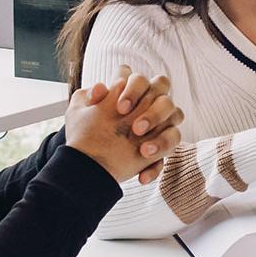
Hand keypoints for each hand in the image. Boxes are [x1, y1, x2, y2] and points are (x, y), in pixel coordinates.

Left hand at [65, 69, 182, 184]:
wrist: (87, 161)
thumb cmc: (86, 131)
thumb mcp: (79, 114)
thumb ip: (86, 97)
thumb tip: (99, 89)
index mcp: (130, 91)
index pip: (140, 79)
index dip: (134, 90)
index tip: (121, 109)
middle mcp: (148, 102)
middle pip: (164, 95)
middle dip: (152, 111)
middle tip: (135, 129)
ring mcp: (159, 122)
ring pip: (176, 115)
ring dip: (160, 133)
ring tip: (143, 151)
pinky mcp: (163, 145)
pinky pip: (171, 146)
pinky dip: (156, 164)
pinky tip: (141, 176)